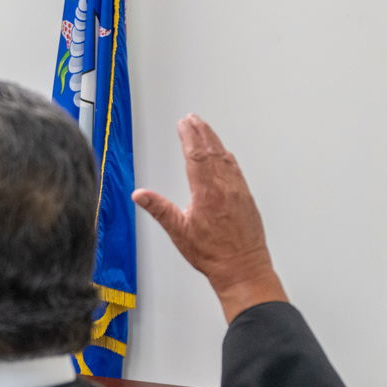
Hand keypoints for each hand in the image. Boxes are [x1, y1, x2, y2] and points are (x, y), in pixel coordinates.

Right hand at [133, 115, 282, 317]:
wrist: (243, 268)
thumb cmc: (213, 255)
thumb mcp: (179, 232)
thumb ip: (159, 209)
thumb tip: (139, 195)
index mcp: (206, 192)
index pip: (196, 155)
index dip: (188, 137)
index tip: (183, 124)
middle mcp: (225, 187)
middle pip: (211, 150)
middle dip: (201, 132)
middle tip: (193, 119)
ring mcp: (238, 190)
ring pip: (225, 157)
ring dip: (214, 140)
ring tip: (205, 129)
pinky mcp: (246, 197)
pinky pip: (235, 168)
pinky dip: (226, 156)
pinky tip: (224, 153)